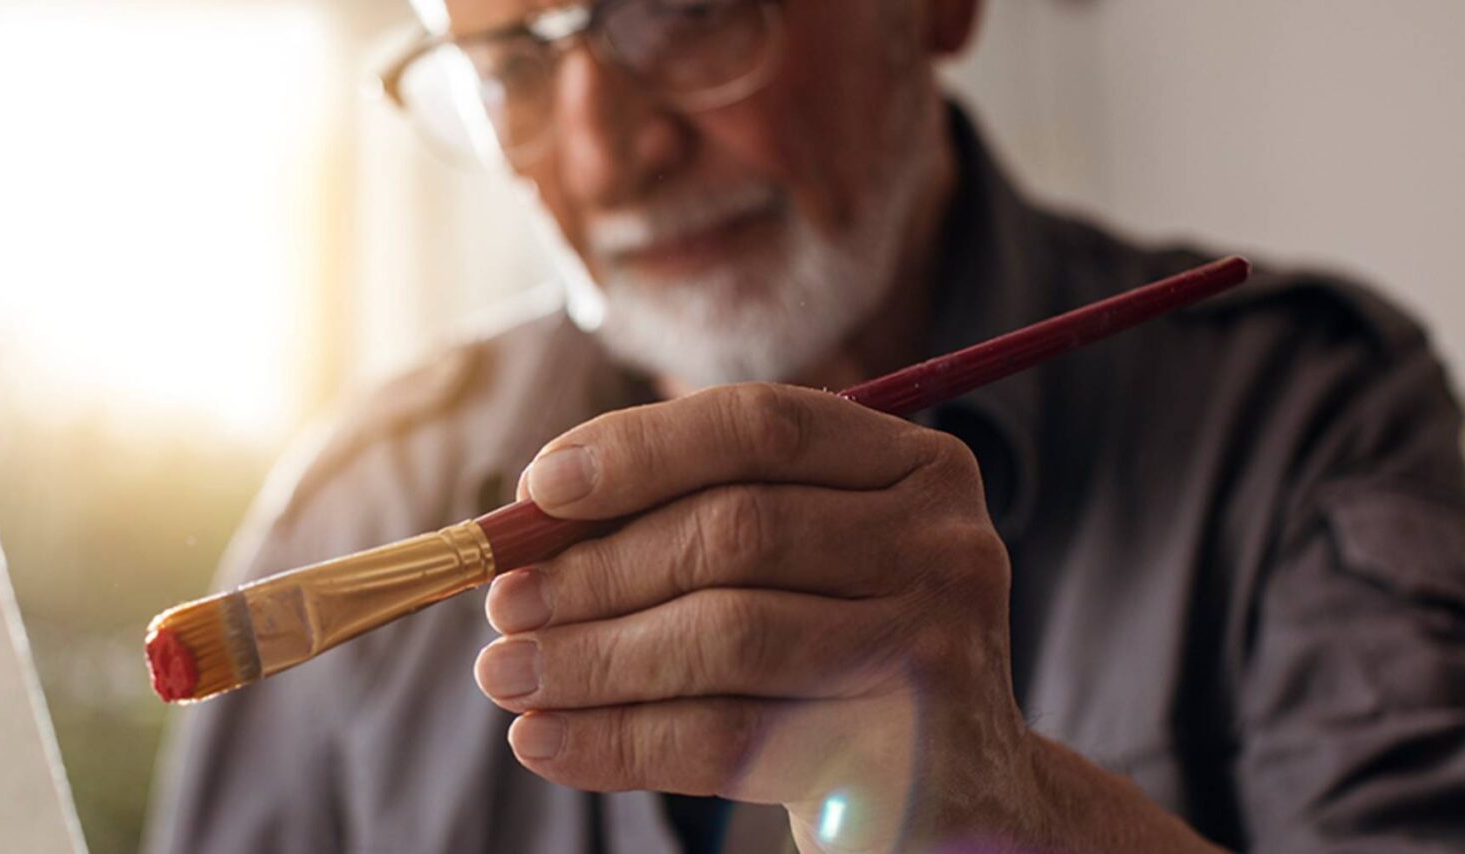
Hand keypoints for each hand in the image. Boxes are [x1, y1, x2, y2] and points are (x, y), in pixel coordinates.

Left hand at [473, 384, 1215, 850]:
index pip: (762, 425)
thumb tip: (525, 524)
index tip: (536, 489)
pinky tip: (545, 742)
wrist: (963, 796)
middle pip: (736, 531)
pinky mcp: (900, 757)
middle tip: (501, 605)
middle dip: (597, 569)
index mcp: (918, 468)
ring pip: (725, 635)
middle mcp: (945, 546)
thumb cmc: (841, 655)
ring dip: (592, 658)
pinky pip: (729, 738)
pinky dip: (618, 741)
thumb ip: (692, 521)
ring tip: (504, 675)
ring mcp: (936, 651)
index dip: (638, 448)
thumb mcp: (797, 567)